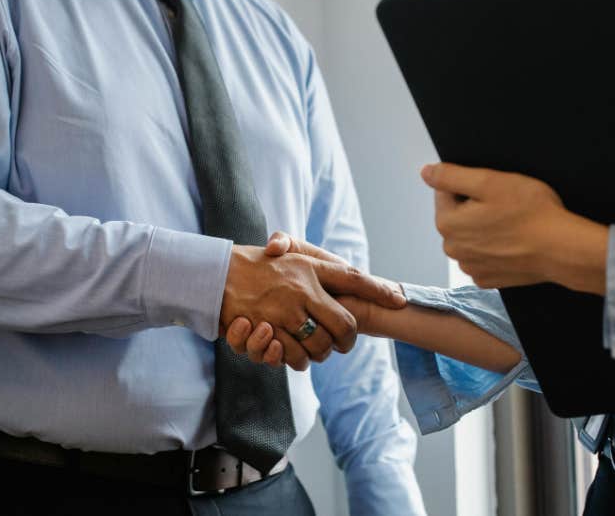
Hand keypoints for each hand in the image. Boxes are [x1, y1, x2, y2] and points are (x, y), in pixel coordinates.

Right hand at [221, 234, 405, 370]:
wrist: (215, 275)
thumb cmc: (253, 265)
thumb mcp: (286, 255)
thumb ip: (312, 266)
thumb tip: (343, 276)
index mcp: (309, 267)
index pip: (353, 279)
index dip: (378, 291)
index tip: (400, 300)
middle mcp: (302, 289)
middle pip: (344, 324)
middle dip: (348, 340)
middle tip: (344, 344)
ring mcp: (286, 311)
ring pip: (321, 345)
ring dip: (321, 353)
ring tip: (316, 350)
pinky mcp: (269, 330)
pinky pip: (295, 356)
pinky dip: (297, 359)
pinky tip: (293, 353)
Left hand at [421, 163, 607, 293]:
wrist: (562, 249)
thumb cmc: (530, 213)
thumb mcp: (489, 181)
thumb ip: (451, 176)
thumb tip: (426, 172)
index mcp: (447, 223)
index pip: (446, 192)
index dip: (470, 185)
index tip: (493, 190)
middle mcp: (452, 249)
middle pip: (457, 216)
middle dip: (476, 208)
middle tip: (505, 206)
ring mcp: (470, 266)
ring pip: (470, 236)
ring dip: (484, 229)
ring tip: (511, 225)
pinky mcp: (487, 279)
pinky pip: (484, 256)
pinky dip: (494, 249)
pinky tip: (512, 243)